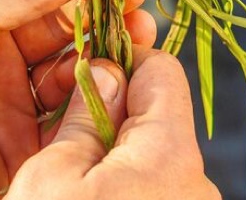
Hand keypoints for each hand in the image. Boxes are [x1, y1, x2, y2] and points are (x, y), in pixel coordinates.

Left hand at [0, 0, 156, 199]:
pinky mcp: (17, 145)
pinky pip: (66, 122)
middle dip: (102, 13)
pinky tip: (116, 87)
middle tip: (140, 6)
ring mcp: (7, 99)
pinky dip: (94, 105)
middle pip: (62, 25)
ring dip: (105, 56)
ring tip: (136, 44)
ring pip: (71, 71)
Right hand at [7, 47, 220, 199]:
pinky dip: (116, 183)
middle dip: (107, 110)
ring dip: (107, 151)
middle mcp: (194, 182)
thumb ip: (81, 118)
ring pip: (147, 156)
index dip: (118, 59)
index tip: (78, 68)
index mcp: (169, 154)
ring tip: (61, 167)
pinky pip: (148, 188)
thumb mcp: (51, 178)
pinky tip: (77, 194)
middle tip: (57, 121)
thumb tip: (104, 71)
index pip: (162, 71)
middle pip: (154, 116)